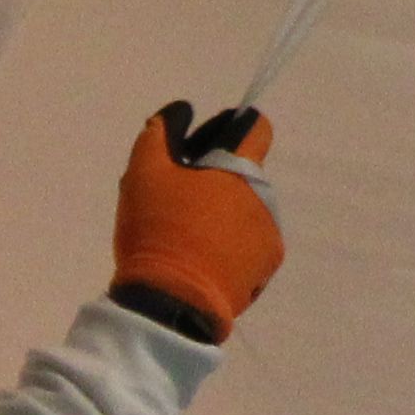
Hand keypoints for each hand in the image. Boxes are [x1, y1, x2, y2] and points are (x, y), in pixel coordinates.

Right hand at [113, 104, 283, 340]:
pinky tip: (198, 260)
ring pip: (245, 211)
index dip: (231, 127)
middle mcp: (266, 201)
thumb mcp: (144, 173)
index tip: (203, 145)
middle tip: (175, 198)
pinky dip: (229, 246)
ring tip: (183, 236)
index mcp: (242, 171)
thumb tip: (181, 111)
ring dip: (222, 213)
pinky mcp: (265, 271)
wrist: (171, 303)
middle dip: (214, 178)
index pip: (257, 128)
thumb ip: (162, 132)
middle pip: (243, 175)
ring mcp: (270, 239)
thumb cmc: (158, 230)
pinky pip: (248, 246)